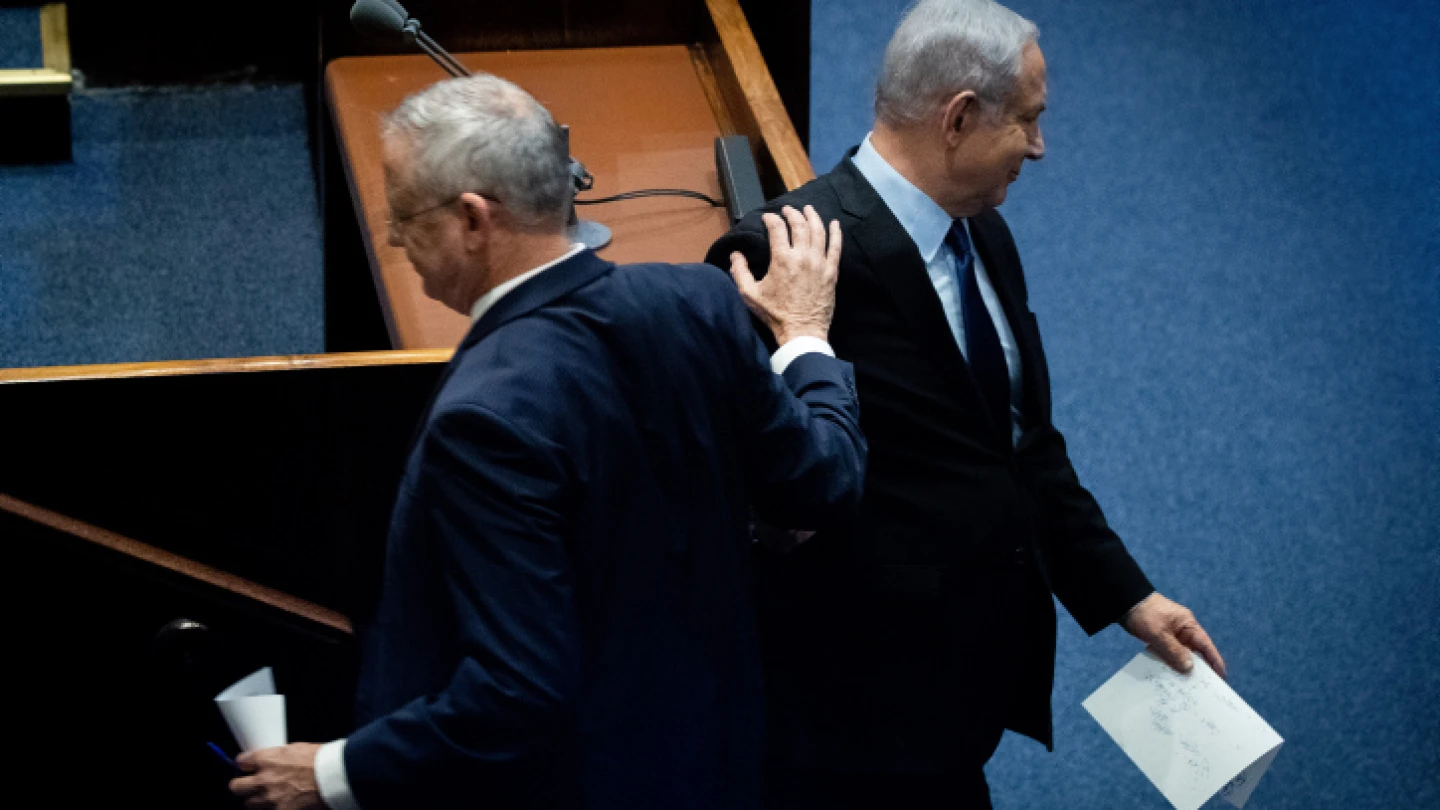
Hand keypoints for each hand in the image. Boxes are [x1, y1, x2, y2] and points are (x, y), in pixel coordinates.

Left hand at [230, 743, 324, 809]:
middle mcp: (263, 780)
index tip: (247, 766)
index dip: (244, 764)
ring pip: (249, 804)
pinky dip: (272, 808)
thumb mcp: (297, 749)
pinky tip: (281, 804)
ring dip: (256, 800)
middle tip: (249, 784)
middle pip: (236, 787)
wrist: (337, 777)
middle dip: (242, 785)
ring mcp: (270, 800)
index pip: (241, 761)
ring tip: (268, 797)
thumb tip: (272, 760)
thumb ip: (279, 756)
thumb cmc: (322, 759)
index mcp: (267, 760)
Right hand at [729, 205, 841, 344]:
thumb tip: (735, 255)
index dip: (772, 219)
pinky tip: (835, 224)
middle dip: (792, 213)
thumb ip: (740, 272)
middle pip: (799, 225)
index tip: (768, 218)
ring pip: (819, 231)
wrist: (801, 331)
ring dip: (813, 217)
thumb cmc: (775, 314)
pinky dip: (836, 233)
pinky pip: (836, 248)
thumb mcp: (750, 295)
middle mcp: (802, 256)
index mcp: (782, 259)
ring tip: (808, 209)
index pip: (777, 229)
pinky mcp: (831, 272)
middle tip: (788, 210)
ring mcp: (819, 263)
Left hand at [1122, 592, 1225, 677]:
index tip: (1221, 676)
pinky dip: (1171, 662)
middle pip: (1195, 651)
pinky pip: (1169, 652)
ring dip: (1183, 666)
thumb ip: (1174, 651)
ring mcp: (1171, 634)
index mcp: (1188, 625)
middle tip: (1204, 687)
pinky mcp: (1161, 638)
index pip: (1205, 645)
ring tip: (1187, 685)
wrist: (1124, 602)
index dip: (1214, 660)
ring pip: (1182, 653)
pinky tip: (1170, 674)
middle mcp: (1183, 630)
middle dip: (1199, 667)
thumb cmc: (1144, 614)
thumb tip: (1189, 668)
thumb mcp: (1159, 633)